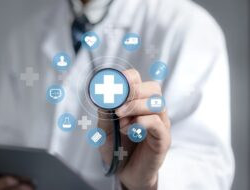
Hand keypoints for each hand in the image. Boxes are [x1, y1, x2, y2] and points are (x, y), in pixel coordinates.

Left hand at [98, 69, 170, 189]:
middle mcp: (152, 110)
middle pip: (153, 88)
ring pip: (156, 103)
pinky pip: (157, 122)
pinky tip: (128, 129)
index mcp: (138, 103)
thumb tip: (102, 95)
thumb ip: (105, 113)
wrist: (125, 172)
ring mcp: (160, 124)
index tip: (114, 85)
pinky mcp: (163, 139)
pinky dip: (141, 122)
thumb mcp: (105, 129)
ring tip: (120, 120)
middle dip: (133, 92)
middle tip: (117, 106)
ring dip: (135, 107)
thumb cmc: (117, 148)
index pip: (138, 80)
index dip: (127, 78)